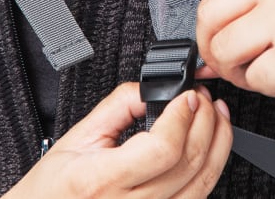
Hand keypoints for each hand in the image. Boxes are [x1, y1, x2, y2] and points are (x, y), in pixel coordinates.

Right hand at [3, 83, 232, 198]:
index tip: (188, 95)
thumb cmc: (54, 188)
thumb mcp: (78, 137)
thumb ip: (119, 107)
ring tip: (216, 115)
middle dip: (206, 119)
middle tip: (203, 97)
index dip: (183, 117)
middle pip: (190, 161)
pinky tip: (211, 146)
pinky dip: (212, 167)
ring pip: (203, 182)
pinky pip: (198, 197)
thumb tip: (154, 87)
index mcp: (103, 180)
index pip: (162, 149)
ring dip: (219, 142)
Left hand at [196, 0, 274, 164]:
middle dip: (219, 50)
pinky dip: (271, 87)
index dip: (217, 23)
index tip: (234, 39)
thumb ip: (254, 0)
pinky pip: (255, 78)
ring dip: (243, 71)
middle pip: (209, 18)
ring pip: (223, 49)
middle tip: (244, 63)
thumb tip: (203, 42)